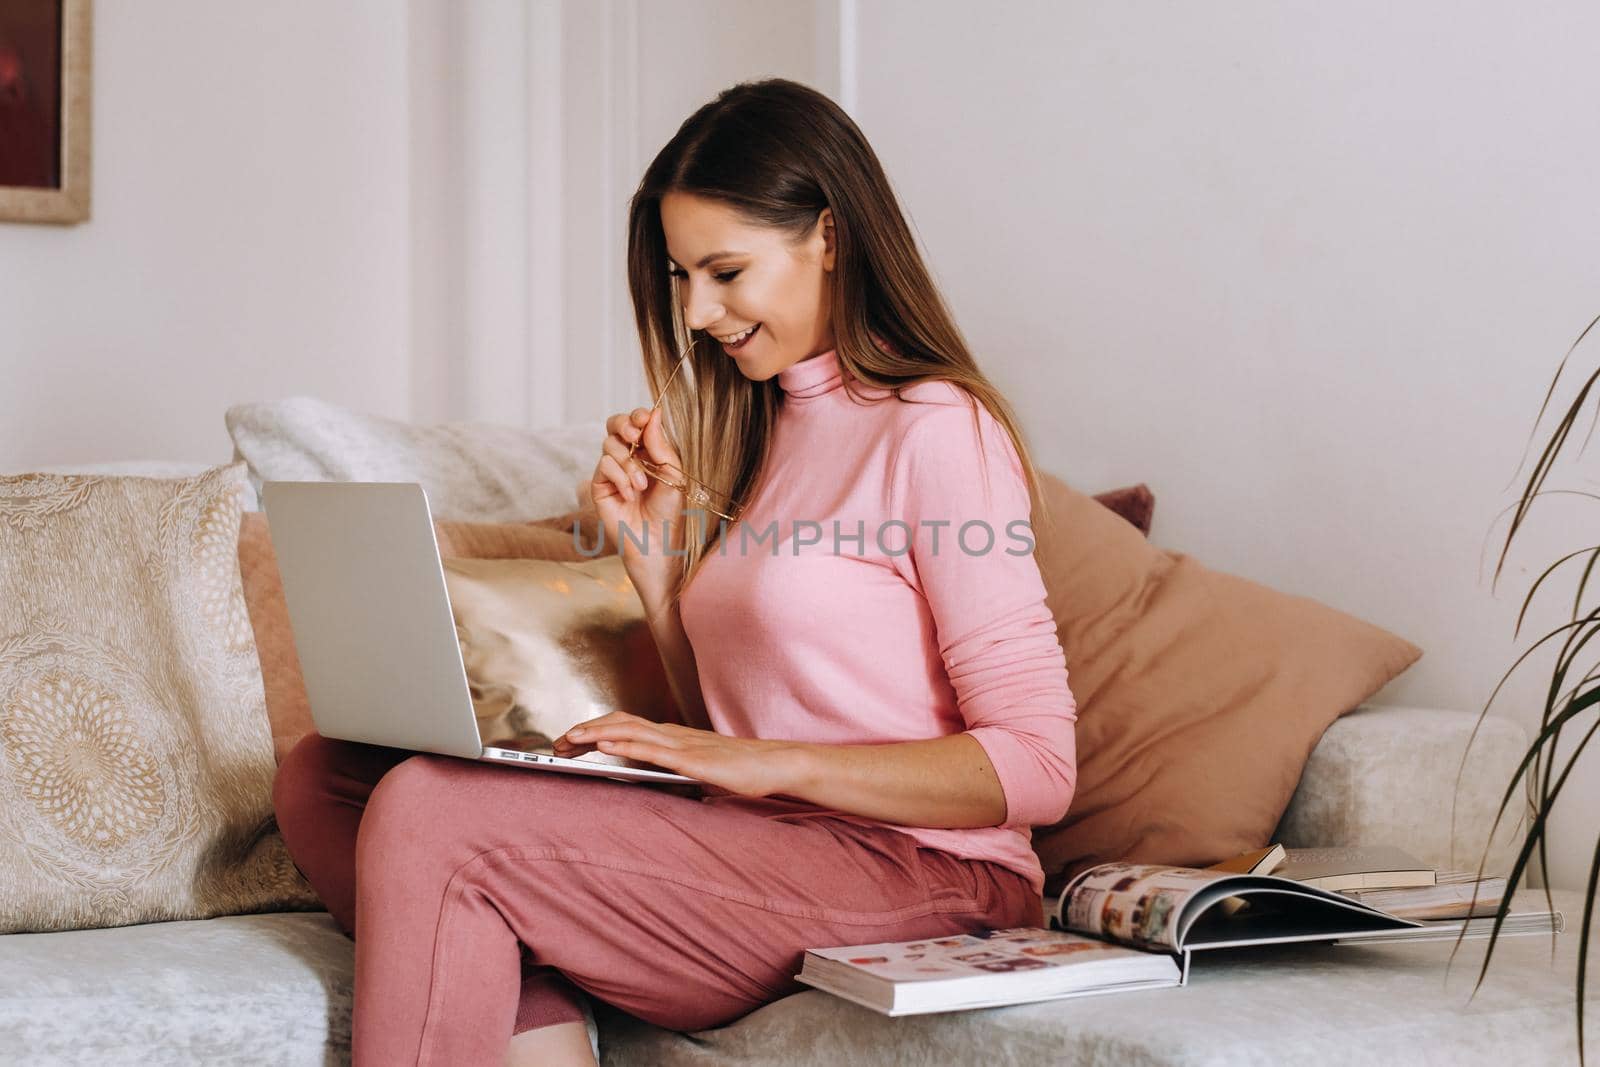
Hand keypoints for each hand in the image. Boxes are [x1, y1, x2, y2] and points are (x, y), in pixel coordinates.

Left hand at [553, 711, 803, 799]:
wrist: (774, 764)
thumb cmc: (740, 770)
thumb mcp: (698, 771)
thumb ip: (674, 771)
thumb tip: (653, 781)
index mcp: (671, 737)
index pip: (624, 727)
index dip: (593, 730)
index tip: (568, 741)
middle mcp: (671, 734)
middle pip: (618, 723)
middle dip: (584, 730)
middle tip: (556, 743)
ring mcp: (680, 744)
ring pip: (628, 731)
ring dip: (595, 733)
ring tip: (569, 739)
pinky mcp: (690, 758)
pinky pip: (650, 749)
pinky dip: (623, 745)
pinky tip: (605, 746)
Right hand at [592, 407, 688, 580]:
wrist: (656, 541)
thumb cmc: (669, 511)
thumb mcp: (673, 474)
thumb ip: (660, 445)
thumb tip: (653, 414)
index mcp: (648, 451)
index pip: (637, 423)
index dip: (638, 415)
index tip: (645, 417)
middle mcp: (628, 457)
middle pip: (615, 424)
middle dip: (624, 425)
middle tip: (635, 438)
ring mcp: (612, 471)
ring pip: (610, 445)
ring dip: (629, 464)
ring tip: (642, 486)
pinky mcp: (599, 485)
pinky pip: (604, 465)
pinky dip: (620, 477)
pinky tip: (630, 495)